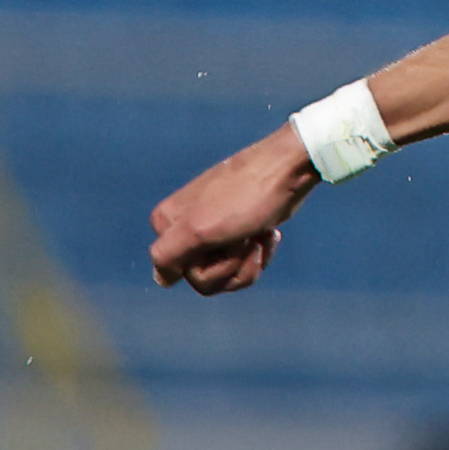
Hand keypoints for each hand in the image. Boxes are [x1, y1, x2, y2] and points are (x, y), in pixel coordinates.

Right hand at [150, 123, 316, 293]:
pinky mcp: (237, 231)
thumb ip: (168, 255)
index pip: (180, 274)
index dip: (209, 269)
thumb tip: (160, 278)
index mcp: (166, 224)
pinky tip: (268, 233)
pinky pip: (244, 262)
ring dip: (249, 261)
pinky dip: (260, 252)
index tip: (223, 242)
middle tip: (244, 237)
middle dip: (233, 266)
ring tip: (258, 236)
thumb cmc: (246, 197)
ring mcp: (213, 230)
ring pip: (228, 274)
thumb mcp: (200, 230)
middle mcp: (185, 228)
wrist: (288, 170)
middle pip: (205, 279)